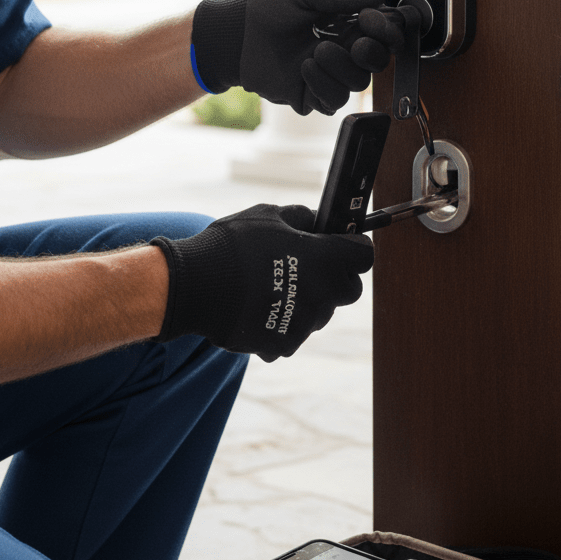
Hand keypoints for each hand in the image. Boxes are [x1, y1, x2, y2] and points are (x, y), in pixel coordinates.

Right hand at [152, 204, 373, 361]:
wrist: (197, 287)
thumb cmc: (233, 245)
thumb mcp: (268, 216)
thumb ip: (300, 218)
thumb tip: (316, 222)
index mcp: (325, 260)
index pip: (363, 255)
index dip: (355, 247)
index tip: (344, 244)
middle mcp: (322, 294)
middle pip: (349, 290)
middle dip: (337, 277)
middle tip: (312, 266)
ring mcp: (304, 323)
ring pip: (321, 312)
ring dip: (308, 300)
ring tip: (275, 285)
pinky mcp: (284, 344)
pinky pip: (294, 332)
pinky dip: (284, 322)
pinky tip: (261, 306)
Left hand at [191, 0, 391, 114]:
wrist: (236, 35)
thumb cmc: (266, 8)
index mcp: (347, 22)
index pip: (383, 30)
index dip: (386, 28)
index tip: (371, 19)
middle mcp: (343, 49)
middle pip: (378, 60)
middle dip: (371, 53)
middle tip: (355, 44)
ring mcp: (329, 74)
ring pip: (359, 83)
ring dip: (341, 68)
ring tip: (315, 52)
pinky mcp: (313, 95)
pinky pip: (333, 101)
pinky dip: (323, 85)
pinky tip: (306, 68)